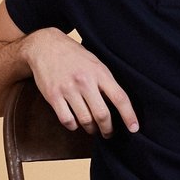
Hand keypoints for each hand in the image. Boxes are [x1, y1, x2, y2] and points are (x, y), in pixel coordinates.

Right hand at [23, 28, 138, 137]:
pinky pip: (67, 120)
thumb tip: (116, 105)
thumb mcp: (94, 63)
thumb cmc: (73, 56)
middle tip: (108, 133)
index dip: (129, 115)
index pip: (119, 97)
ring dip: (91, 129)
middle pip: (102, 114)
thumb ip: (104, 82)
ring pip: (85, 120)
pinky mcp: (53, 96)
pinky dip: (73, 126)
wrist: (45, 46)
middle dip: (108, 129)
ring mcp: (68, 89)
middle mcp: (85, 81)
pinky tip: (75, 122)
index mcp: (99, 72)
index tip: (134, 128)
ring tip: (92, 128)